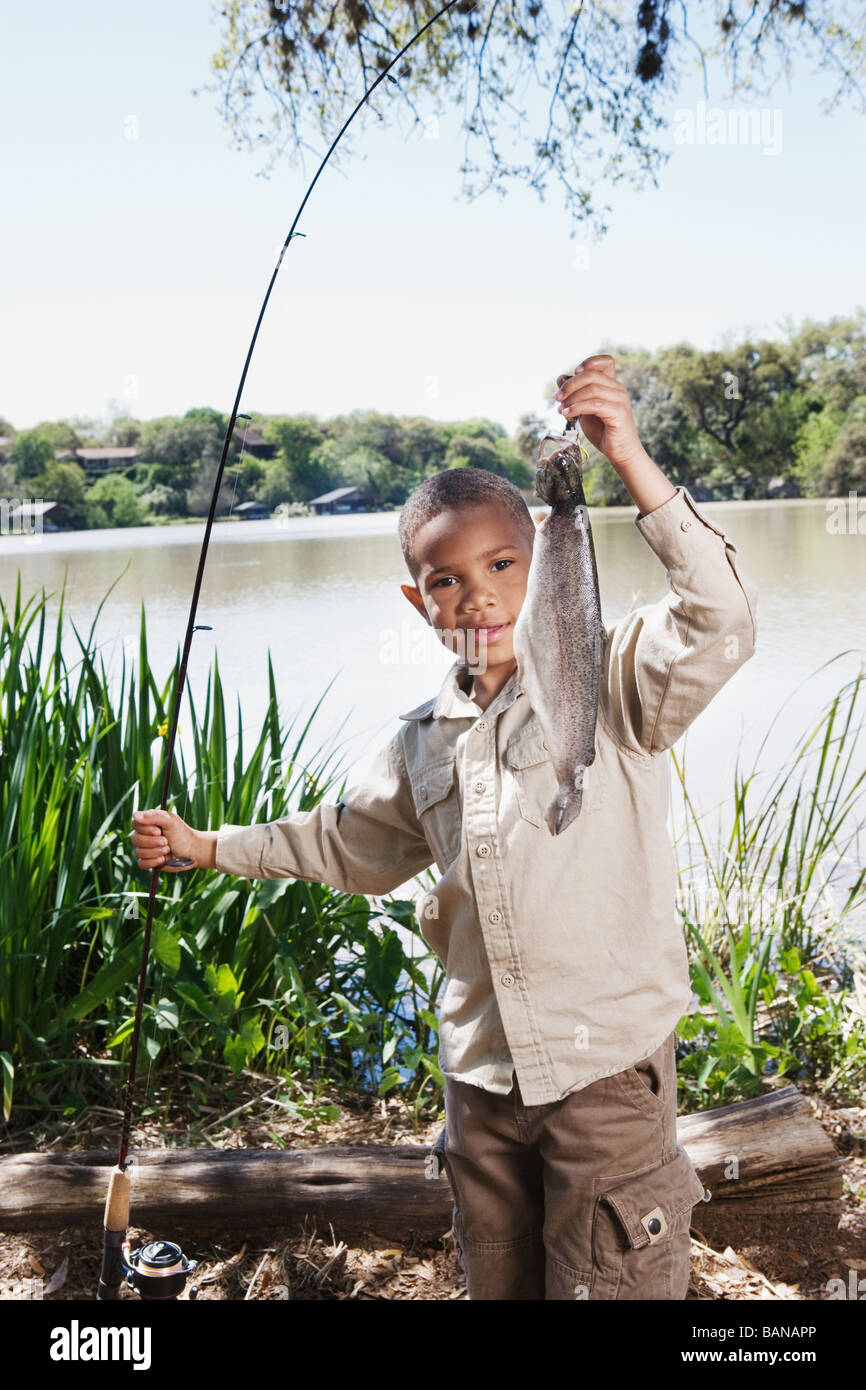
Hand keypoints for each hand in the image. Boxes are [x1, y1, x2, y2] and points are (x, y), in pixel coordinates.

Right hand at [131, 807, 200, 872]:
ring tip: (167, 849)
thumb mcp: (171, 821)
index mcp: (149, 823)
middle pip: (135, 839)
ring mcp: (146, 849)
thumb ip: (154, 817)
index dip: (145, 829)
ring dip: (155, 852)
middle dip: (152, 842)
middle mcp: (145, 836)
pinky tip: (163, 859)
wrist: (192, 851)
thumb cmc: (182, 834)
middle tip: (166, 841)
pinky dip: (152, 862)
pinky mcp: (149, 861)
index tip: (158, 831)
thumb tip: (135, 815)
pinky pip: (141, 864)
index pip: (135, 824)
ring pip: (139, 852)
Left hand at [554, 354, 648, 471]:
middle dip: (570, 384)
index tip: (574, 372)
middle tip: (558, 398)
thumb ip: (575, 394)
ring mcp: (620, 400)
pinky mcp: (618, 413)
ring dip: (571, 398)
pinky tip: (567, 414)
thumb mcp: (584, 409)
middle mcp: (618, 389)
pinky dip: (577, 408)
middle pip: (592, 375)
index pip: (606, 361)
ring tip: (561, 410)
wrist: (620, 452)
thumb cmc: (603, 431)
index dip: (589, 362)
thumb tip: (561, 377)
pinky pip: (595, 404)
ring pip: (592, 389)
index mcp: (612, 385)